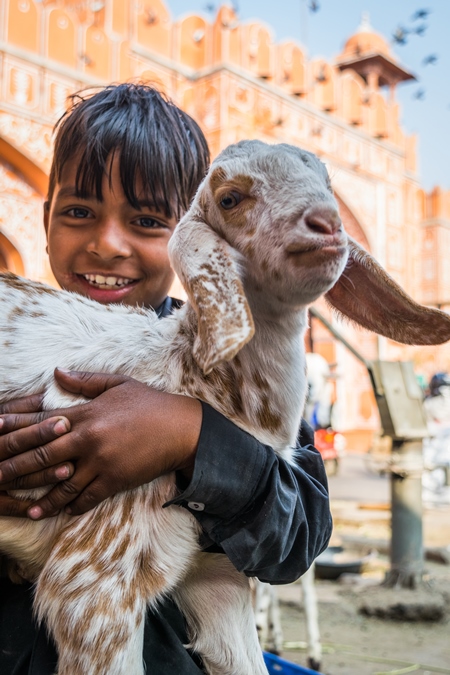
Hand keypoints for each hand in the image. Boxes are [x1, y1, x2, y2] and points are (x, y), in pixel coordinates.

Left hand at [0, 369, 201, 518]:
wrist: (181, 428)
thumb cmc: (150, 404)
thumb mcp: (118, 383)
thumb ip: (84, 381)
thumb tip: (56, 372)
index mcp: (86, 413)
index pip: (41, 422)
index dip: (14, 428)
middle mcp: (88, 439)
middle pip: (42, 456)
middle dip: (14, 467)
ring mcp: (100, 462)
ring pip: (60, 483)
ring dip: (39, 496)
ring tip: (22, 506)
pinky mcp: (114, 481)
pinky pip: (85, 498)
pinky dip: (69, 507)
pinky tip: (55, 512)